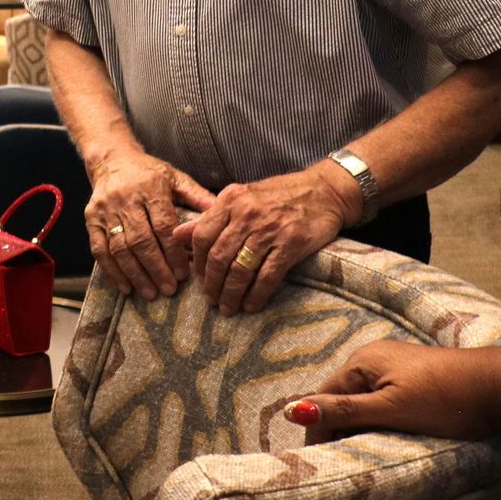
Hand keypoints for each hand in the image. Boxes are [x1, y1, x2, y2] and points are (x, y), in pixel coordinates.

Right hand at [84, 148, 215, 300]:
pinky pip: (99, 249)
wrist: (111, 159)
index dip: (173, 253)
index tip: (183, 274)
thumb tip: (220, 210)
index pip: (163, 226)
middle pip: (141, 240)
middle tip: (168, 289)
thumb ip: (196, 195)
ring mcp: (105, 210)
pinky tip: (125, 286)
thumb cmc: (148, 172)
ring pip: (120, 248)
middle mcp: (125, 199)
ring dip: (135, 274)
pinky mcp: (91, 219)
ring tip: (150, 293)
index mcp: (150, 188)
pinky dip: (111, 271)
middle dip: (156, 268)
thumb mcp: (174, 177)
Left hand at [170, 164, 349, 313]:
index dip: (198, 263)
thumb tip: (177, 235)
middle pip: (219, 257)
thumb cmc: (279, 195)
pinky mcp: (292, 244)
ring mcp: (269, 229)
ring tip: (229, 308)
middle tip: (212, 301)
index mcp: (230, 199)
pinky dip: (257, 295)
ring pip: (241, 269)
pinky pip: (267, 276)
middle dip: (212, 285)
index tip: (200, 280)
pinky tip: (252, 305)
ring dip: (232, 294)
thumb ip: (210, 217)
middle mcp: (246, 213)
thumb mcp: (241, 197)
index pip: (202, 236)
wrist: (324, 191)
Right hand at [287, 340, 500, 443]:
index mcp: (361, 361)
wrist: (500, 388)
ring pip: (360, 399)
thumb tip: (291, 411)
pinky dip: (376, 417)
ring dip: (358, 424)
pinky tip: (387, 433)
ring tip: (365, 450)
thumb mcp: (391, 409)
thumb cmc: (445, 399)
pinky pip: (379, 398)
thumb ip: (344, 411)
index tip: (321, 460)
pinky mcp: (412, 376)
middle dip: (337, 426)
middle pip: (340, 397)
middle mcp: (372, 357)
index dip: (318, 428)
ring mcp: (393, 365)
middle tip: (345, 459)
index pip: (322, 397)